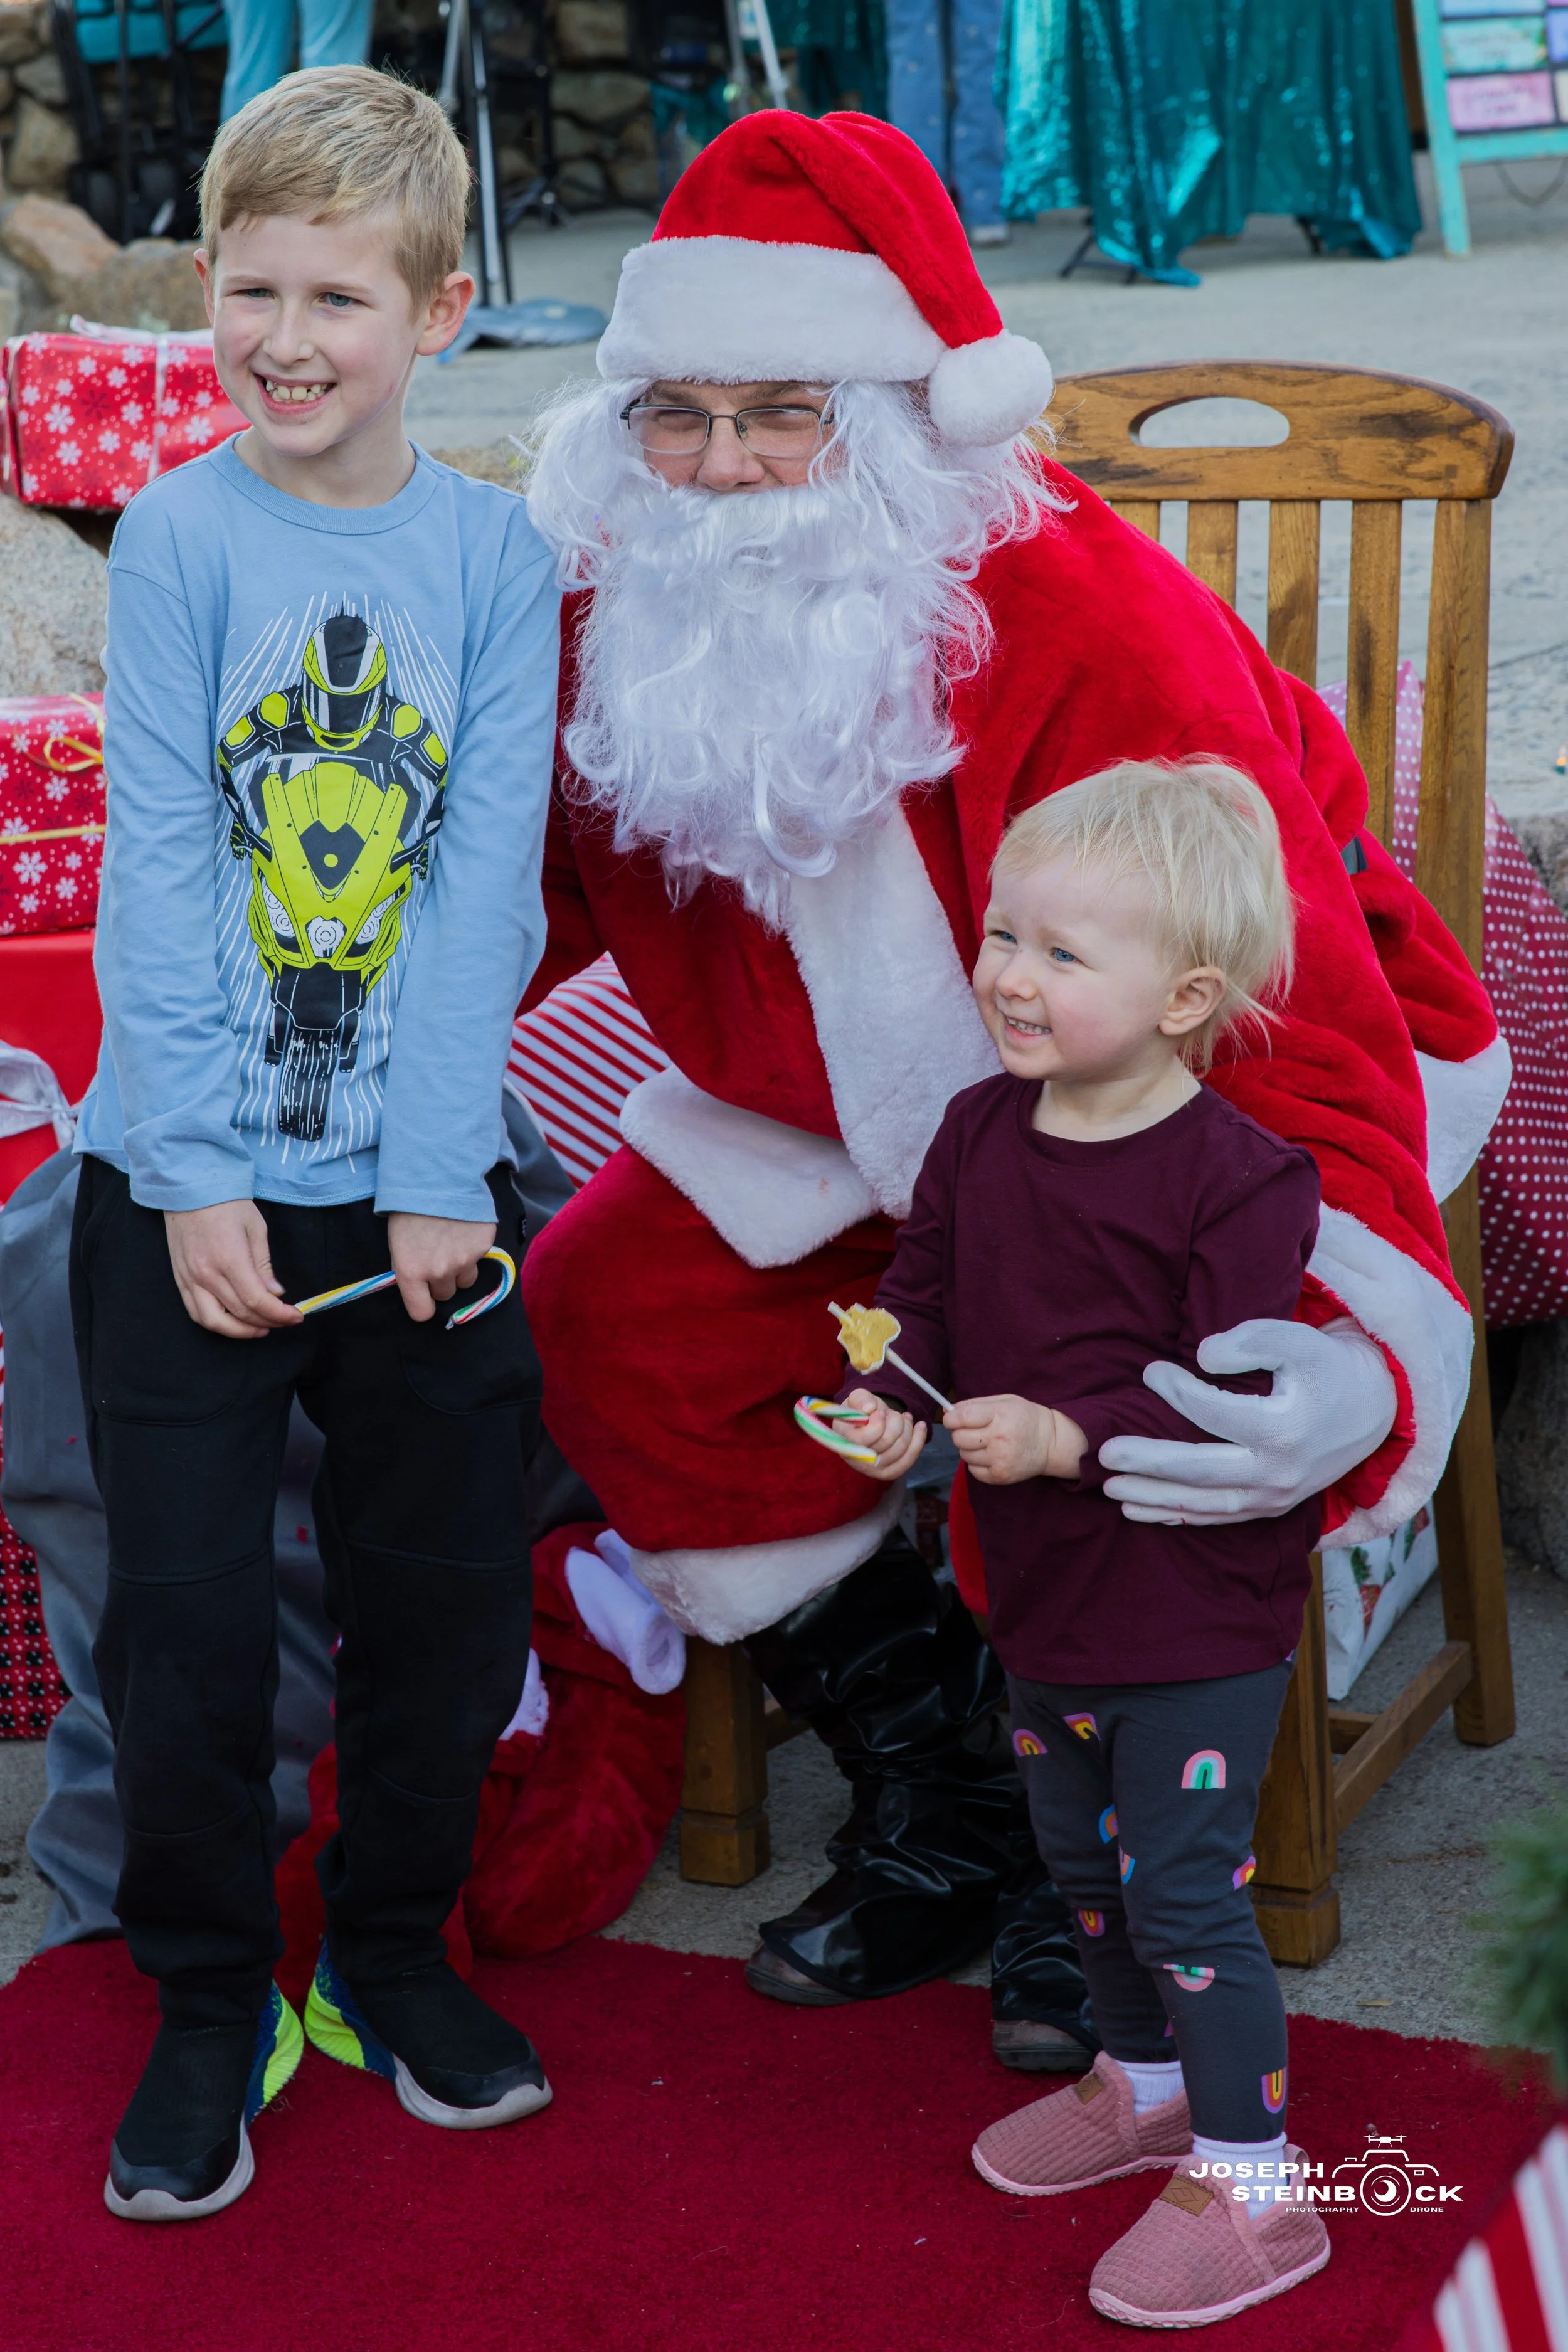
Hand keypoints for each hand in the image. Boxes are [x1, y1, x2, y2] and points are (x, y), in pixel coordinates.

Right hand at [165, 1200, 301, 1337]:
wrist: (190, 1189)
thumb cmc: (226, 1204)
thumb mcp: (256, 1228)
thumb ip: (264, 1265)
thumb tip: (275, 1293)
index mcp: (229, 1259)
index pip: (257, 1300)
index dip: (279, 1314)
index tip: (296, 1316)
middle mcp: (206, 1274)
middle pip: (239, 1313)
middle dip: (267, 1322)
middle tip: (284, 1321)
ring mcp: (189, 1279)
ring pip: (214, 1321)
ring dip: (240, 1331)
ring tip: (260, 1328)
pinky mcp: (180, 1280)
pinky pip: (195, 1312)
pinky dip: (216, 1324)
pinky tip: (233, 1321)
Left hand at [388, 1211, 495, 1323]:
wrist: (437, 1177)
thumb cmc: (409, 1209)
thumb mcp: (398, 1243)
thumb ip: (410, 1269)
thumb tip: (421, 1284)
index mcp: (411, 1272)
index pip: (422, 1312)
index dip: (423, 1304)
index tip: (424, 1295)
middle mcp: (439, 1271)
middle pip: (446, 1294)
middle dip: (442, 1280)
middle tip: (436, 1256)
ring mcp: (465, 1260)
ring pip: (465, 1278)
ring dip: (460, 1267)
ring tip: (452, 1242)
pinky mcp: (484, 1246)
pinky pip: (479, 1258)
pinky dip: (472, 1247)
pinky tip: (463, 1228)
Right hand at [839, 1387, 925, 1481]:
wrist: (871, 1422)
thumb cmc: (862, 1410)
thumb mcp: (857, 1398)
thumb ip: (860, 1398)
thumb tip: (869, 1408)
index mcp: (842, 1440)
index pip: (863, 1439)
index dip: (877, 1423)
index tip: (880, 1412)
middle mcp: (855, 1460)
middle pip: (886, 1442)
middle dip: (895, 1421)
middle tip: (892, 1414)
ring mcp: (872, 1470)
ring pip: (900, 1448)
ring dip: (907, 1427)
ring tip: (902, 1419)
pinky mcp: (888, 1473)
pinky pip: (909, 1459)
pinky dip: (918, 1440)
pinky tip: (920, 1426)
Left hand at [945, 1394, 1085, 1484]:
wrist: (1051, 1443)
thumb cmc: (1025, 1418)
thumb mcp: (1004, 1401)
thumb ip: (974, 1404)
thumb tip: (947, 1410)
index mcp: (1000, 1415)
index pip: (962, 1417)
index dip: (951, 1418)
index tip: (951, 1419)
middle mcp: (999, 1438)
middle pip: (959, 1438)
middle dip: (960, 1433)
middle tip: (973, 1431)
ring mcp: (1000, 1459)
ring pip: (964, 1455)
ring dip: (969, 1449)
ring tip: (986, 1443)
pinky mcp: (1000, 1475)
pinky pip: (973, 1471)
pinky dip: (977, 1463)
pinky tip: (991, 1456)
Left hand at [1098, 1318, 1398, 1524]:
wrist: (1374, 1408)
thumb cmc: (1327, 1366)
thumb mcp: (1297, 1339)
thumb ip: (1249, 1340)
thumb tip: (1200, 1356)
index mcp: (1283, 1430)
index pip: (1213, 1413)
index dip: (1175, 1391)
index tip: (1150, 1372)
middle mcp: (1278, 1473)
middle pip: (1199, 1471)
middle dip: (1147, 1464)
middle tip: (1104, 1454)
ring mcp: (1276, 1498)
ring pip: (1204, 1504)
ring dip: (1154, 1499)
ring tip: (1109, 1490)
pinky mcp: (1273, 1508)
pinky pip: (1219, 1518)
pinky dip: (1179, 1517)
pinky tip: (1142, 1513)